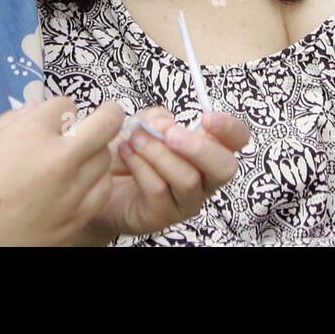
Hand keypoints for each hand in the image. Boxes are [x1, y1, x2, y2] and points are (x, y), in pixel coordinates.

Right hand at [0, 96, 124, 245]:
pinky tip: (81, 181)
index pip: (68, 104)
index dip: (61, 109)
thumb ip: (15, 117)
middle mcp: (58, 160)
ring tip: (79, 157)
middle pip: (106, 124)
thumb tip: (39, 108)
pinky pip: (102, 190)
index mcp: (33, 133)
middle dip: (105, 115)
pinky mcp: (74, 219)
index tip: (55, 118)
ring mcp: (70, 192)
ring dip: (95, 152)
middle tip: (104, 115)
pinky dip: (96, 182)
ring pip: (106, 158)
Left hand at [85, 108, 249, 240]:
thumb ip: (159, 118)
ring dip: (158, 153)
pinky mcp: (162, 216)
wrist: (97, 176)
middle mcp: (204, 178)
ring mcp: (185, 200)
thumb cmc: (129, 149)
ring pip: (188, 179)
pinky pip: (159, 190)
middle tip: (171, 134)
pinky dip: (141, 166)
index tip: (207, 118)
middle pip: (224, 168)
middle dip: (199, 147)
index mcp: (207, 149)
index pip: (237, 140)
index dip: (230, 128)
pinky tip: (127, 153)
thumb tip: (167, 124)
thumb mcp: (145, 123)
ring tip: (135, 139)